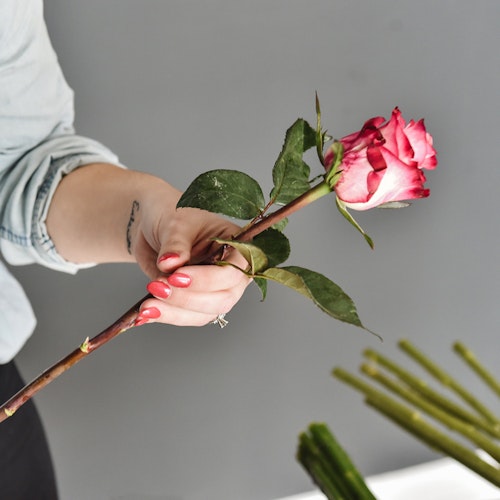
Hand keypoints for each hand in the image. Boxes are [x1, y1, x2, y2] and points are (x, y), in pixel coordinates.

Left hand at [132, 205, 250, 326]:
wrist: (151, 224)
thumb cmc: (172, 214)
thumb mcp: (175, 222)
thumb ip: (175, 244)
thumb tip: (170, 263)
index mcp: (237, 246)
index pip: (233, 271)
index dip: (206, 279)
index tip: (175, 277)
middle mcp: (231, 272)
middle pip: (222, 298)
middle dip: (188, 298)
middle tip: (157, 287)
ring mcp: (215, 289)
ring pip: (204, 313)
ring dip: (174, 312)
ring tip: (147, 305)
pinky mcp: (195, 301)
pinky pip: (186, 317)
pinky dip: (166, 317)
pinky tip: (145, 313)